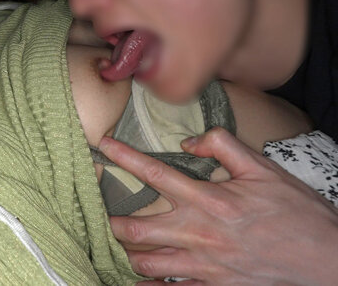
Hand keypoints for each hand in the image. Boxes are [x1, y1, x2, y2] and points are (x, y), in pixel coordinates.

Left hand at [99, 127, 337, 284]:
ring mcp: (204, 265)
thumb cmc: (295, 211)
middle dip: (112, 219)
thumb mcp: (263, 168)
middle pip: (136, 229)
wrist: (325, 258)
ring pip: (146, 264)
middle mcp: (199, 234)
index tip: (102, 147)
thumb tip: (187, 141)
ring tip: (117, 242)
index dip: (124, 158)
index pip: (155, 174)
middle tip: (98, 210)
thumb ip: (222, 146)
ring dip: (128, 252)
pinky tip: (135, 282)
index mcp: (209, 200)